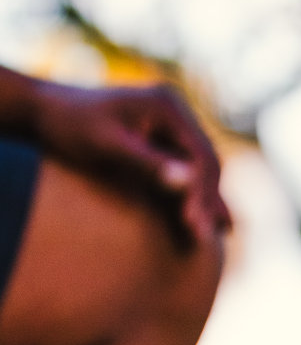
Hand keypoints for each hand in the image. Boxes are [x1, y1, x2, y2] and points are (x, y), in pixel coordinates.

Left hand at [24, 79, 230, 245]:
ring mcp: (171, 125)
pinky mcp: (162, 138)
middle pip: (206, 162)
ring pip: (200, 168)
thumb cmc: (70, 127)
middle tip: (206, 238)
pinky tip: (199, 218)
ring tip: (212, 236)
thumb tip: (188, 182)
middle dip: (208, 200)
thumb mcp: (107, 145)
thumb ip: (147, 163)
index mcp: (168, 105)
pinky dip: (192, 194)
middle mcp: (175, 111)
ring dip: (206, 201)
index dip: (202, 194)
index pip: (200, 156)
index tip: (195, 226)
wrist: (44, 111)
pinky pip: (185, 169)